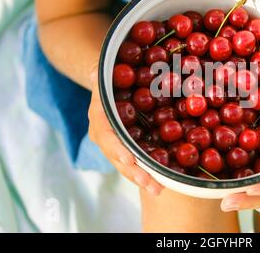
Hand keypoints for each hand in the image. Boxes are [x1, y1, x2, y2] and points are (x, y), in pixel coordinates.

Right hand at [88, 66, 163, 195]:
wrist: (105, 83)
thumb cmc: (109, 75)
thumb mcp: (106, 70)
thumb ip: (104, 71)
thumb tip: (97, 71)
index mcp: (99, 117)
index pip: (105, 135)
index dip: (117, 148)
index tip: (131, 159)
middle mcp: (104, 135)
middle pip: (118, 157)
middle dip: (135, 172)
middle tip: (154, 185)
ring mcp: (114, 143)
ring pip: (126, 165)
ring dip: (142, 178)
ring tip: (159, 189)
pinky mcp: (126, 146)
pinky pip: (134, 161)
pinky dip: (146, 172)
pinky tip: (161, 180)